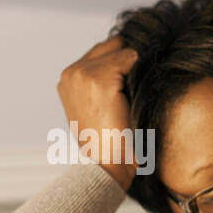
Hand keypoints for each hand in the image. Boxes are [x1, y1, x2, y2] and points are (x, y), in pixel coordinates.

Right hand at [56, 35, 139, 190]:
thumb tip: (129, 66)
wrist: (107, 166)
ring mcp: (82, 74)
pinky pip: (129, 59)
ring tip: (141, 92)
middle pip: (109, 47)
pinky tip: (140, 92)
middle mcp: (70, 73)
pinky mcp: (98, 79)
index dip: (121, 60)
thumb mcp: (99, 111)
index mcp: (67, 81)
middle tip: (145, 78)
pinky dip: (139, 72)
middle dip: (128, 59)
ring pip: (120, 52)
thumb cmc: (110, 144)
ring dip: (135, 68)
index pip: (99, 53)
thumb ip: (102, 87)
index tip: (138, 72)